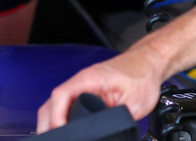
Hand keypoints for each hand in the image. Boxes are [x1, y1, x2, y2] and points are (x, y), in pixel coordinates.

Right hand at [36, 48, 167, 130]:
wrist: (147, 63)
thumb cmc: (142, 77)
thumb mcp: (134, 103)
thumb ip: (115, 119)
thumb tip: (102, 131)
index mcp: (89, 79)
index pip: (61, 95)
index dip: (56, 116)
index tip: (60, 132)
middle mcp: (80, 81)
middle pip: (52, 101)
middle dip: (47, 122)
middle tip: (50, 139)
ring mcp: (81, 85)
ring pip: (56, 102)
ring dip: (50, 119)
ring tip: (53, 137)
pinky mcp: (85, 91)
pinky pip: (65, 103)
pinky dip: (59, 115)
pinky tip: (62, 128)